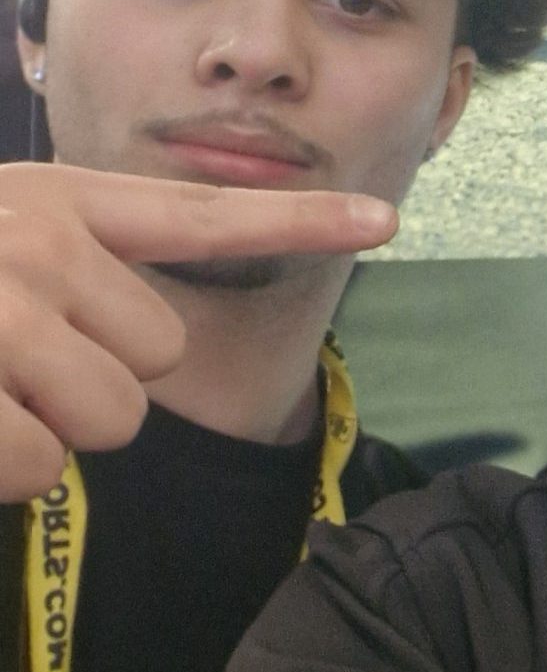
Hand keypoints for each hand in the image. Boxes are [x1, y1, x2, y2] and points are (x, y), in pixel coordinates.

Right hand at [0, 164, 395, 501]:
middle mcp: (42, 242)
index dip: (302, 220)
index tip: (384, 220)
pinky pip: (43, 467)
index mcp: (54, 203)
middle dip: (96, 379)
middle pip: (165, 352)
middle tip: (7, 358)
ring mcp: (5, 314)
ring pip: (116, 420)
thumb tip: (154, 340)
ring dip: (49, 428)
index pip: (202, 215)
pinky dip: (0, 468)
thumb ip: (77, 271)